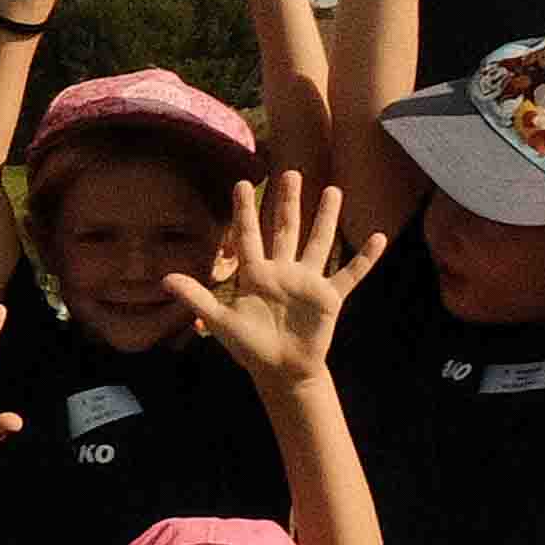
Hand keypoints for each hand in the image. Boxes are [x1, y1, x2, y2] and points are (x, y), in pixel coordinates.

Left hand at [160, 172, 390, 386]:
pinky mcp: (330, 297)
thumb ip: (197, 297)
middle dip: (288, 202)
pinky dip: (365, 258)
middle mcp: (283, 271)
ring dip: (326, 217)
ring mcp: (308, 281)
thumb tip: (166, 278)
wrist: (281, 372)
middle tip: (291, 172)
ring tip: (333, 189)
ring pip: (319, 242)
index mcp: (256, 274)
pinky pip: (350, 274)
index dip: (245, 210)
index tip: (241, 183)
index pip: (248, 235)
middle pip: (285, 229)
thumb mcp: (221, 322)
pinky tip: (379, 237)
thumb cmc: (249, 348)